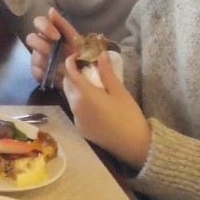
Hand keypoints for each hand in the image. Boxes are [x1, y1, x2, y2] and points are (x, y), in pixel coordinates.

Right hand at [25, 6, 82, 86]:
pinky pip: (36, 71)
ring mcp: (37, 57)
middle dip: (40, 45)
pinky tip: (56, 75)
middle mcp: (40, 43)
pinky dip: (47, 73)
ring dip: (45, 60)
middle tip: (52, 51)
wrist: (83, 75)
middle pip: (30, 38)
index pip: (39, 22)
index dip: (44, 27)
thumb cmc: (78, 53)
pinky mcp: (37, 71)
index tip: (56, 36)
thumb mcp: (75, 39)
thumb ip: (63, 25)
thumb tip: (51, 10)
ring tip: (59, 67)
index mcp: (49, 32)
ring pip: (34, 56)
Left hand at [63, 50, 150, 168]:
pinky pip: (75, 109)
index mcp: (84, 95)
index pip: (69, 73)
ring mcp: (76, 119)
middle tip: (85, 68)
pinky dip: (79, 101)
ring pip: (69, 97)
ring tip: (90, 83)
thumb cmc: (128, 115)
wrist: (133, 145)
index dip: (70, 61)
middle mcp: (75, 106)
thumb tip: (100, 54)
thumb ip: (107, 72)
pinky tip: (92, 101)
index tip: (78, 55)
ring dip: (75, 87)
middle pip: (67, 85)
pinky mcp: (80, 128)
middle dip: (72, 74)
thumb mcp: (119, 91)